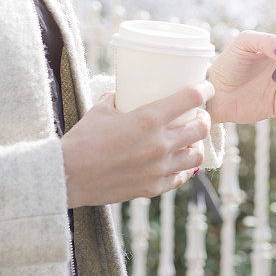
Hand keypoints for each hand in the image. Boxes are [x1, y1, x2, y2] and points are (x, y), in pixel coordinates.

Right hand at [61, 81, 214, 207]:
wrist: (68, 176)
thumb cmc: (82, 140)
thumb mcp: (102, 109)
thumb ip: (121, 99)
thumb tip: (128, 93)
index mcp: (148, 119)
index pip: (191, 99)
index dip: (205, 90)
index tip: (207, 87)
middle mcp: (159, 144)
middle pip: (201, 128)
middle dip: (204, 118)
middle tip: (198, 115)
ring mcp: (159, 168)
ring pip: (196, 155)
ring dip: (196, 145)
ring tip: (189, 141)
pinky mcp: (153, 188)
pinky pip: (180, 177)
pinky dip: (182, 168)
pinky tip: (177, 162)